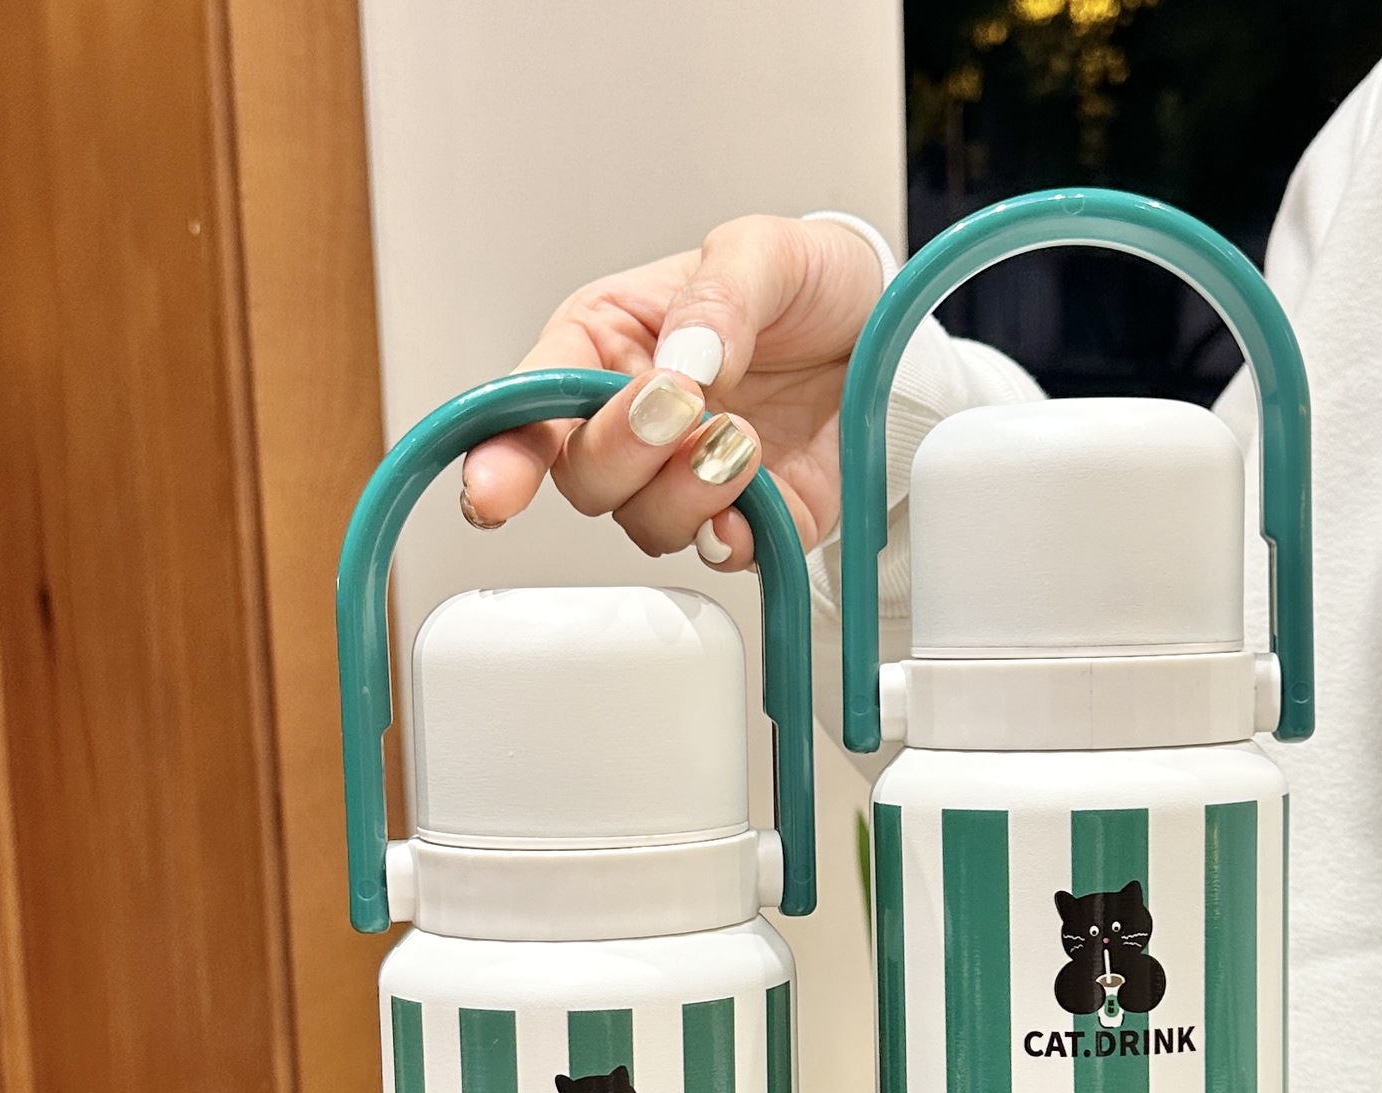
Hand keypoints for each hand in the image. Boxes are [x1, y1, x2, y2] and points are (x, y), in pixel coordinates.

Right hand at [459, 215, 884, 569]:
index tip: (494, 491)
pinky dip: (729, 540)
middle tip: (680, 409)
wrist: (887, 335)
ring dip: (687, 492)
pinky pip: (721, 553)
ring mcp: (687, 480)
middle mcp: (634, 425)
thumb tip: (686, 362)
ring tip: (741, 438)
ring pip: (646, 522)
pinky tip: (748, 511)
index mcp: (608, 346)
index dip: (502, 454)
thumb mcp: (765, 250)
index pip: (532, 405)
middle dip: (624, 453)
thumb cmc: (809, 285)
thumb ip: (719, 294)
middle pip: (584, 477)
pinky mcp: (751, 522)